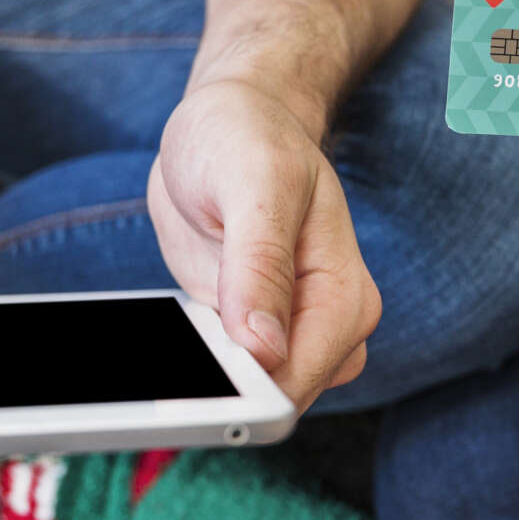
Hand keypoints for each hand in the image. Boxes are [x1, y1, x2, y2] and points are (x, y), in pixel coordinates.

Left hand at [147, 77, 377, 410]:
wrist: (234, 119)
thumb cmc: (250, 137)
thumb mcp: (254, 183)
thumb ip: (260, 265)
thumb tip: (264, 349)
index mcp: (344, 296)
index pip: (299, 377)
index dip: (247, 391)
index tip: (197, 378)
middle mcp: (326, 325)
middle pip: (276, 399)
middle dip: (226, 391)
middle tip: (177, 355)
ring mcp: (287, 332)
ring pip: (250, 394)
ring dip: (208, 380)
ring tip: (177, 331)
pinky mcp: (247, 331)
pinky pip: (223, 372)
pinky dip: (196, 363)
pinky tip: (174, 333)